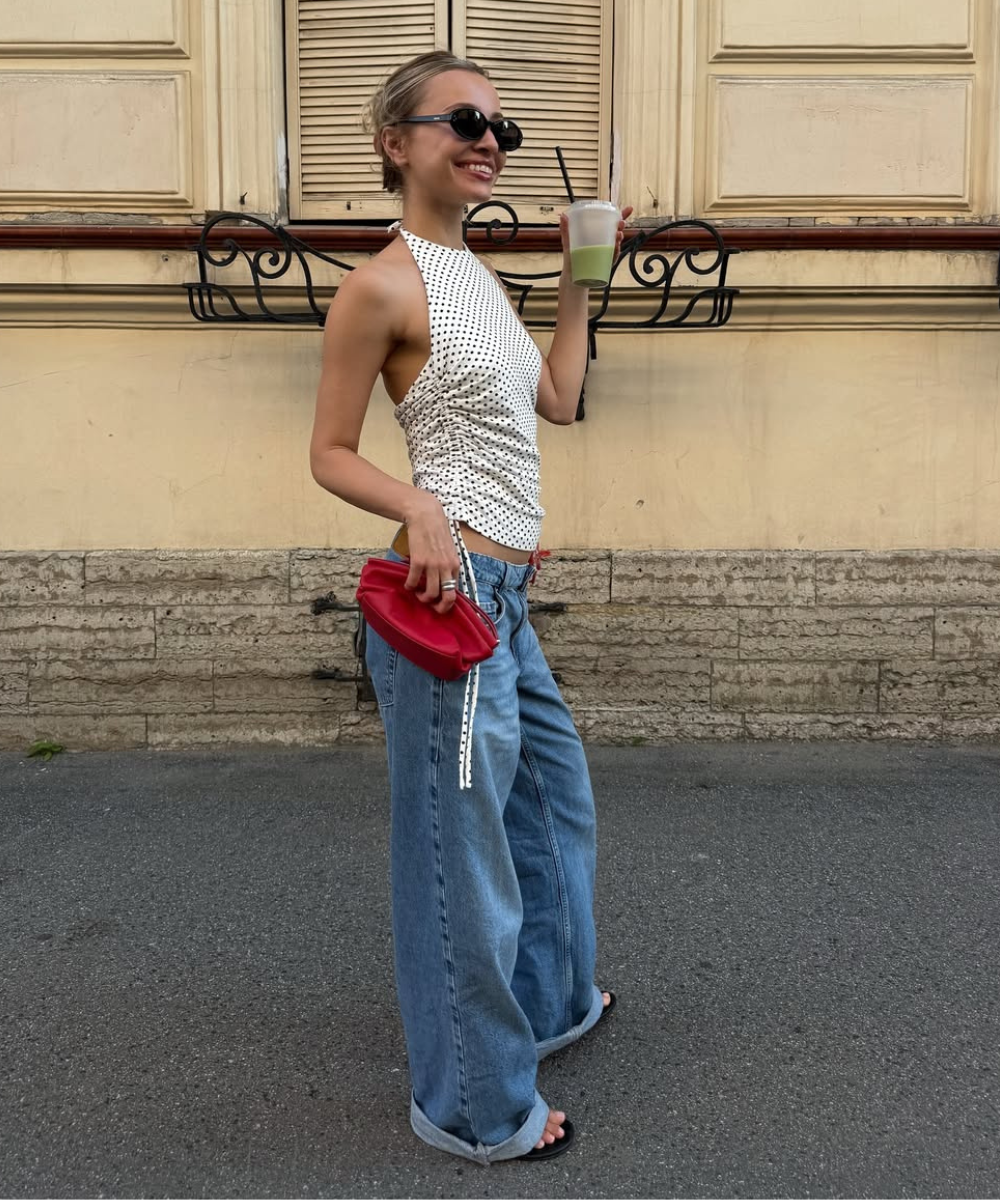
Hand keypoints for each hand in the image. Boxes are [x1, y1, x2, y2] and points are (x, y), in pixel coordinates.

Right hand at [400, 494, 461, 613]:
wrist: (425, 515)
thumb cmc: (437, 531)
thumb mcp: (449, 549)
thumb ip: (448, 564)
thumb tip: (445, 580)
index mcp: (455, 565)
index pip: (456, 590)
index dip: (447, 600)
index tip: (439, 601)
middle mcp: (447, 567)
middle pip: (447, 597)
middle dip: (440, 608)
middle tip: (431, 607)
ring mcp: (433, 565)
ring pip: (430, 594)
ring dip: (422, 598)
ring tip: (417, 593)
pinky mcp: (419, 561)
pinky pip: (413, 581)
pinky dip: (409, 586)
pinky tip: (407, 584)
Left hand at [558, 204, 634, 271]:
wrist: (572, 278)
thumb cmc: (572, 258)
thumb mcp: (568, 242)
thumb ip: (566, 229)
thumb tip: (563, 215)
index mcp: (597, 235)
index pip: (611, 223)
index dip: (621, 216)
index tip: (629, 209)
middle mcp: (604, 242)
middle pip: (616, 231)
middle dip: (621, 226)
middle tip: (621, 223)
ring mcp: (606, 253)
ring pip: (616, 244)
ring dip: (619, 238)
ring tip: (618, 234)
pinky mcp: (605, 263)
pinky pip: (613, 257)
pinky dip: (615, 252)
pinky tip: (615, 247)